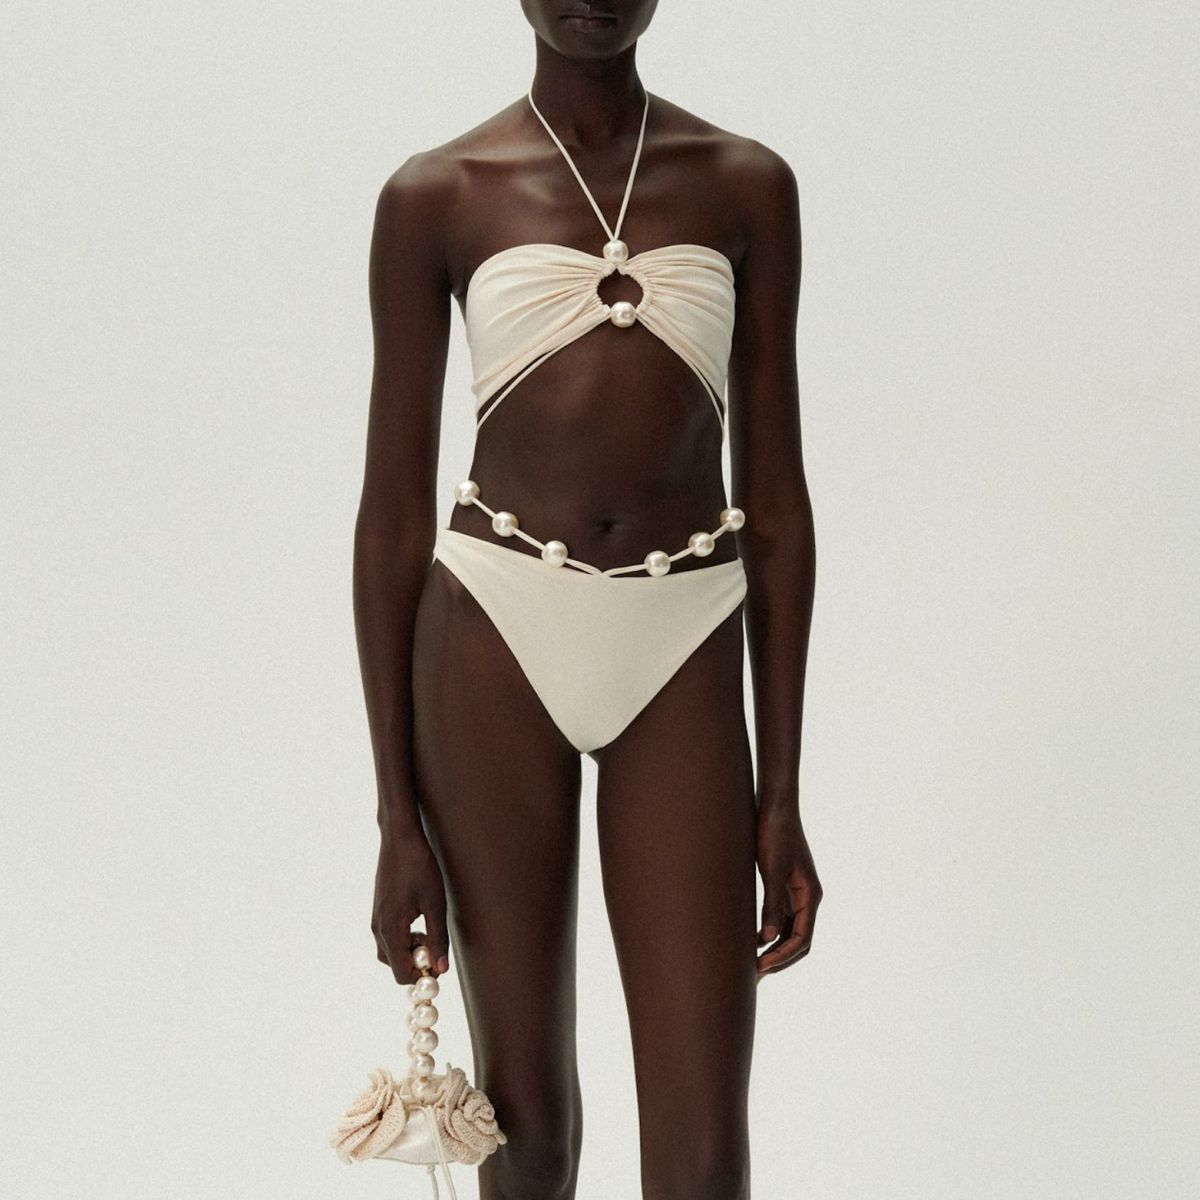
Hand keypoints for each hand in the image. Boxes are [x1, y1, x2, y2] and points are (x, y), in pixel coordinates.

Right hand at [371, 830, 450, 985]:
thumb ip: (438, 938)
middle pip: (394, 965)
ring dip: (410, 951)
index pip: (401, 973)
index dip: (422, 976)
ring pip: (390, 951)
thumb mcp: (435, 903)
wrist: (400, 839)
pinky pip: (388, 936)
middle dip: (416, 963)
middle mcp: (378, 928)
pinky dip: (404, 939)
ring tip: (429, 934)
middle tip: (436, 949)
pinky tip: (420, 922)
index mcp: (390, 929)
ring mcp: (376, 919)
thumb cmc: (419, 867)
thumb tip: (441, 968)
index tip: (440, 967)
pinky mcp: (379, 911)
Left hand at [755, 806, 821, 980]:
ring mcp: (796, 893)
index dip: (782, 956)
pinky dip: (768, 932)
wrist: (775, 807)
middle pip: (797, 940)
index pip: (801, 938)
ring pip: (788, 931)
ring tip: (750, 964)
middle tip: (754, 976)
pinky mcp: (783, 886)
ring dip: (773, 949)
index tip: (761, 967)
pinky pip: (779, 918)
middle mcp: (806, 898)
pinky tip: (751, 940)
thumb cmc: (774, 834)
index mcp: (809, 895)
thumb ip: (772, 902)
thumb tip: (768, 938)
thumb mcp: (772, 868)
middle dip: (778, 960)